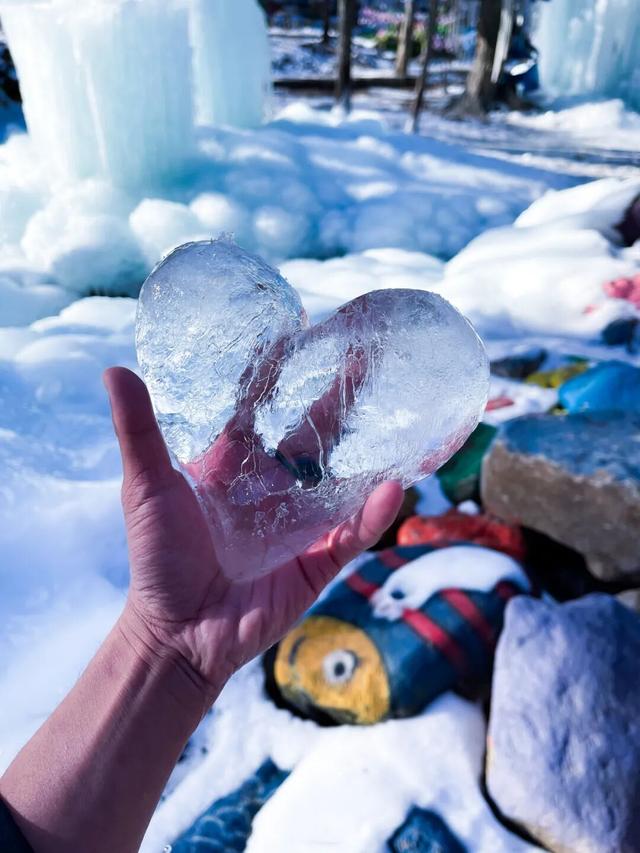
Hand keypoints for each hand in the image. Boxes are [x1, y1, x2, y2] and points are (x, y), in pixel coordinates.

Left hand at [104, 367, 402, 706]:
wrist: (178, 633)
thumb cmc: (158, 559)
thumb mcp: (147, 488)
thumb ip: (139, 432)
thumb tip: (113, 370)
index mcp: (233, 465)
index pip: (261, 409)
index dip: (278, 374)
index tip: (299, 332)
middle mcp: (271, 488)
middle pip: (313, 436)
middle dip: (340, 399)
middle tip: (365, 359)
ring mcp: (298, 524)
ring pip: (342, 479)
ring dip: (371, 449)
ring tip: (401, 415)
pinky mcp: (317, 560)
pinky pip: (351, 533)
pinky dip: (372, 514)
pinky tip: (391, 488)